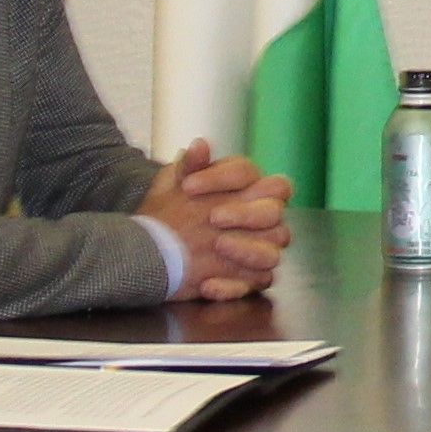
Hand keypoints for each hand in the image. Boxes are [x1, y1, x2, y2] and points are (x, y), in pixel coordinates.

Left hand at [137, 140, 291, 299]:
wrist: (156, 249)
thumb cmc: (173, 211)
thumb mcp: (174, 185)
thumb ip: (189, 165)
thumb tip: (199, 145)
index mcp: (248, 186)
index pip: (251, 174)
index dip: (223, 178)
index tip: (189, 186)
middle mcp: (262, 217)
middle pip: (274, 211)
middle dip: (245, 214)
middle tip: (213, 218)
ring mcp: (260, 249)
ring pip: (274, 252)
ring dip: (248, 250)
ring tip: (217, 247)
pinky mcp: (251, 278)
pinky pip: (254, 284)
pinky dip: (231, 286)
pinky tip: (207, 284)